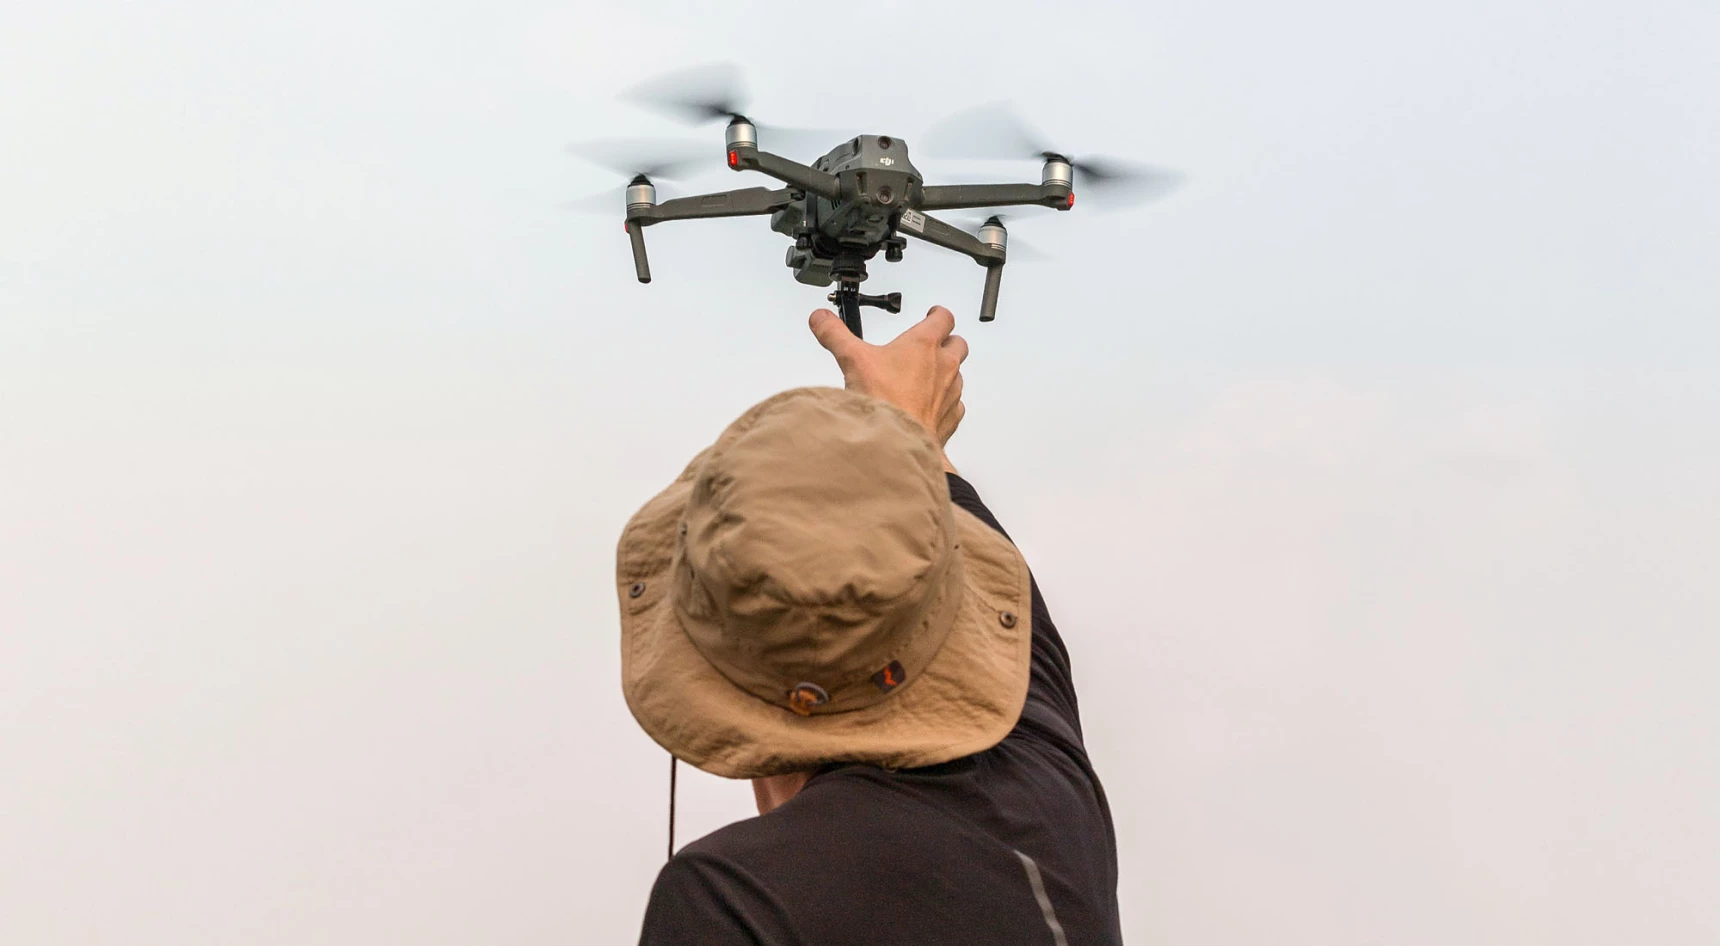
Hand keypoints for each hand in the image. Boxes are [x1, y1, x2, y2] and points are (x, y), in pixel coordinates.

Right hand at [809, 306, 968, 462]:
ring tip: (928, 378)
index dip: (938, 314)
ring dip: (947, 373)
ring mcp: (951, 392)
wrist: (897, 442)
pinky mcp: (950, 417)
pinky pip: (955, 405)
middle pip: (958, 343)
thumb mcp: (852, 359)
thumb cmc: (884, 400)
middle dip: (948, 342)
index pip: (943, 318)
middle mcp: (944, 366)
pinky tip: (929, 406)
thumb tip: (821, 319)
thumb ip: (835, 335)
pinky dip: (946, 403)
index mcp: (924, 344)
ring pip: (958, 374)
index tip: (933, 314)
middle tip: (935, 344)